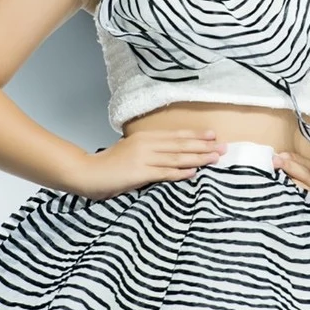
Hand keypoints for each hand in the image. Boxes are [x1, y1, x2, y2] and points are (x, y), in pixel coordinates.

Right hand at [73, 130, 227, 200]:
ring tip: (215, 158)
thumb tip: (169, 157)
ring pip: (177, 157)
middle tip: (223, 146)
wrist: (87, 172)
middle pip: (180, 145)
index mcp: (144, 137)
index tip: (213, 136)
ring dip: (198, 158)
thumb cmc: (108, 165)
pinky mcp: (139, 172)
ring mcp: (143, 158)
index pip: (175, 136)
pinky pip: (164, 172)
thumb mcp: (130, 152)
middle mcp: (146, 144)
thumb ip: (148, 152)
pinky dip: (180, 172)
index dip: (196, 136)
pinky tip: (194, 172)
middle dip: (204, 146)